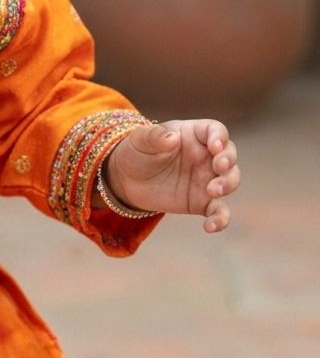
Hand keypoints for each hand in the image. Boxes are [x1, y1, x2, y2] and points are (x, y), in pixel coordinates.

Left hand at [105, 120, 240, 232]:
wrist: (126, 180)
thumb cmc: (136, 152)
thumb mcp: (139, 140)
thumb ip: (154, 136)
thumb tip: (173, 138)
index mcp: (193, 134)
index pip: (215, 130)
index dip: (219, 137)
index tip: (215, 146)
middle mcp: (206, 155)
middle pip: (229, 155)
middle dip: (228, 161)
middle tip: (218, 168)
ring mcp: (207, 179)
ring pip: (231, 180)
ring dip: (228, 184)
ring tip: (213, 191)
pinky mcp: (202, 202)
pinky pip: (219, 211)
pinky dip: (221, 219)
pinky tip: (210, 226)